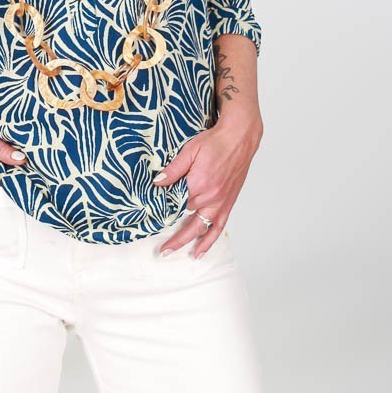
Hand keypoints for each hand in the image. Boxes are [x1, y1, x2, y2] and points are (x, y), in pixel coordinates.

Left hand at [152, 115, 261, 258]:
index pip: (175, 202)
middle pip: (185, 218)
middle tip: (160, 249)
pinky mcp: (228, 203)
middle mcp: (209, 197)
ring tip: (173, 252)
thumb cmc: (215, 142)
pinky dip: (209, 241)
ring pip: (200, 228)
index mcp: (197, 183)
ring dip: (187, 242)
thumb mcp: (189, 151)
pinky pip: (217, 227)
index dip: (164, 209)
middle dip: (172, 235)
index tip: (152, 219)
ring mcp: (219, 202)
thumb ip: (173, 169)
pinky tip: (200, 250)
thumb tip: (157, 182)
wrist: (239, 139)